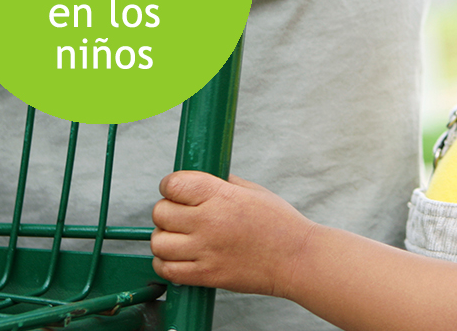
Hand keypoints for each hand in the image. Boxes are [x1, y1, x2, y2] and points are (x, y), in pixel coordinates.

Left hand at [151, 170, 316, 297]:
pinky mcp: (206, 275)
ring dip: (166, 238)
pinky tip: (180, 257)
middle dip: (168, 211)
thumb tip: (198, 181)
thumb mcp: (254, 191)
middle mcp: (209, 222)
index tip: (177, 191)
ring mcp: (205, 251)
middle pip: (160, 212)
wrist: (297, 259)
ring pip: (158, 242)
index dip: (171, 186)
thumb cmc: (280, 224)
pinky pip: (166, 269)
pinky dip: (166, 264)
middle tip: (182, 215)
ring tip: (181, 238)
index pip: (173, 184)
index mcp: (221, 196)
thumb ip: (222, 184)